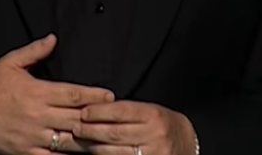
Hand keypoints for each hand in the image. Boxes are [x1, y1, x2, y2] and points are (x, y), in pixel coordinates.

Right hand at [0, 34, 115, 154]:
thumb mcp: (11, 62)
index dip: (94, 95)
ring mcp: (31, 135)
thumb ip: (35, 51)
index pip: (72, 93)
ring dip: (87, 141)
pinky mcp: (23, 151)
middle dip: (97, 119)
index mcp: (36, 91)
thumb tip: (53, 38)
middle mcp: (37, 114)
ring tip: (105, 140)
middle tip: (116, 119)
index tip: (110, 96)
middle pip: (75, 118)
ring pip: (67, 140)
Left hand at [72, 100, 195, 154]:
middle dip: (90, 130)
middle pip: (114, 133)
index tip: (83, 112)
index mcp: (154, 115)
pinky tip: (92, 153)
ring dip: (92, 147)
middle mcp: (155, 135)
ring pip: (114, 152)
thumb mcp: (149, 111)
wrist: (188, 144)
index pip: (121, 111)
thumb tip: (91, 111)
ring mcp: (153, 154)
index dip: (99, 112)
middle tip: (74, 128)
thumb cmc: (162, 125)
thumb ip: (125, 112)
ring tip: (78, 142)